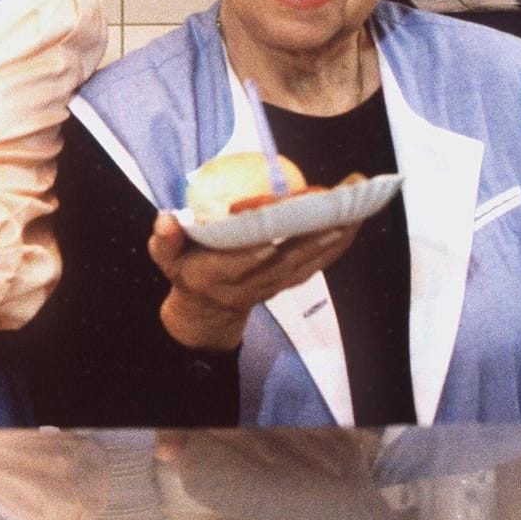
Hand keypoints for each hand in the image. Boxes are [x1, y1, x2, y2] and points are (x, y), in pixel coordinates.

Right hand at [149, 211, 356, 349]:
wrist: (207, 311)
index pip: (234, 265)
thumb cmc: (186, 272)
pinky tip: (354, 225)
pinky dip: (336, 247)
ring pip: (305, 263)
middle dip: (310, 236)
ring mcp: (271, 285)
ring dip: (332, 238)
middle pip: (282, 261)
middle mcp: (247, 284)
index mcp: (213, 276)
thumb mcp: (166, 258)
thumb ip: (164, 240)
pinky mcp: (287, 283)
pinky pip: (315, 266)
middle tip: (333, 209)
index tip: (270, 238)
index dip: (252, 253)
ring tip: (356, 209)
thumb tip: (166, 218)